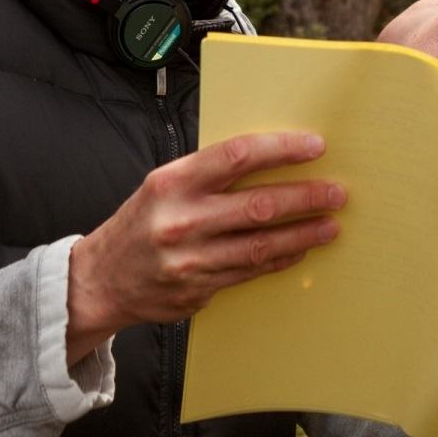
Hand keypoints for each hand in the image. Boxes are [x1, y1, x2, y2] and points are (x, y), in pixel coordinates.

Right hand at [64, 131, 346, 362]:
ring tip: (330, 225)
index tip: (314, 146)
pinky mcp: (198, 290)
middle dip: (305, 198)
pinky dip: (279, 260)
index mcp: (173, 181)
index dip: (281, 149)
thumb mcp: (165, 185)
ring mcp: (190, 259)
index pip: (237, 156)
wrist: (101, 279)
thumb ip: (210, 174)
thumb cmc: (141, 222)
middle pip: (258, 206)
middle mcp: (181, 220)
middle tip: (337, 193)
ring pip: (260, 245)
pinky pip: (250, 272)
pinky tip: (300, 251)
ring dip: (302, 235)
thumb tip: (270, 158)